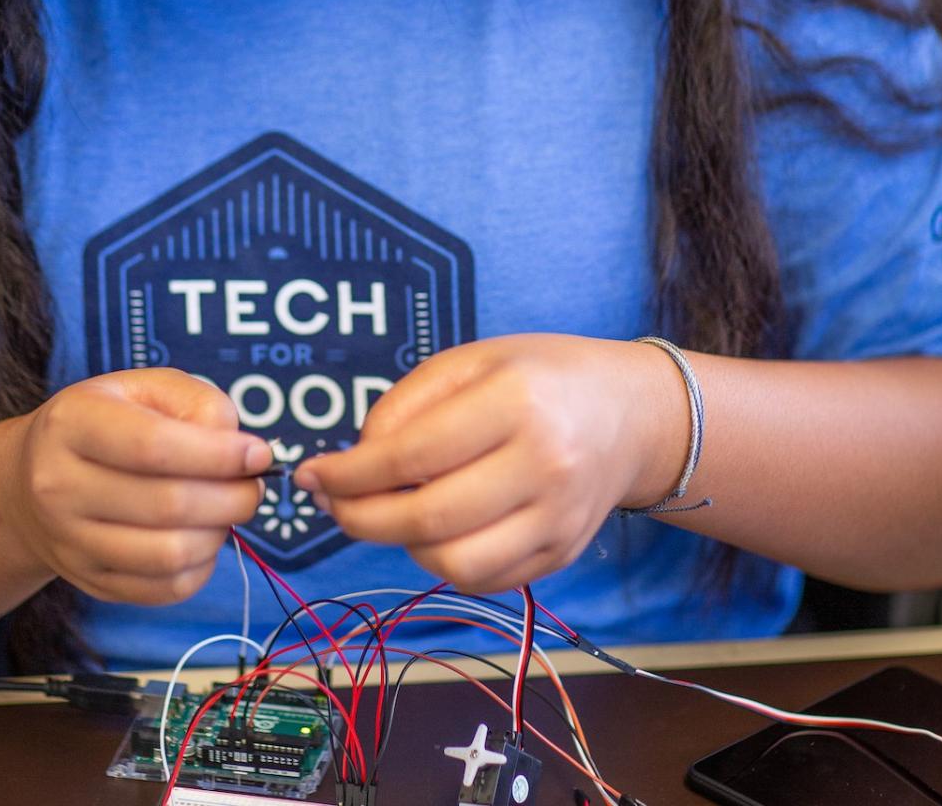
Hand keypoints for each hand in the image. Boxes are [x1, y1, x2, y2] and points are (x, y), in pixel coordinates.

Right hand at [5, 369, 271, 604]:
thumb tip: (240, 451)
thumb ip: (197, 403)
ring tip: (228, 511)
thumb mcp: (144, 388)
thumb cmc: (106, 422)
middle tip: (254, 487)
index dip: (218, 454)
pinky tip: (205, 537)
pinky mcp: (88, 581)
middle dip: (232, 498)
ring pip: (168, 556)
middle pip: (167, 506)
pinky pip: (162, 589)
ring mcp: (69, 542)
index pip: (154, 446)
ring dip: (219, 535)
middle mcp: (59, 486)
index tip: (258, 454)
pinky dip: (201, 567)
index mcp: (72, 422)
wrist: (31, 480)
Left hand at [293, 335, 689, 592]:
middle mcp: (544, 465)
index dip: (349, 474)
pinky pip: (482, 580)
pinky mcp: (562, 554)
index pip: (411, 455)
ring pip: (452, 563)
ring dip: (401, 544)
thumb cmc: (538, 377)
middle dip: (360, 518)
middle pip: (427, 518)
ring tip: (391, 511)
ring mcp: (558, 519)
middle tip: (333, 504)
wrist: (629, 414)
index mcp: (516, 401)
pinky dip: (442, 562)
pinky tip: (434, 529)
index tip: (312, 475)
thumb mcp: (472, 360)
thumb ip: (407, 404)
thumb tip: (354, 462)